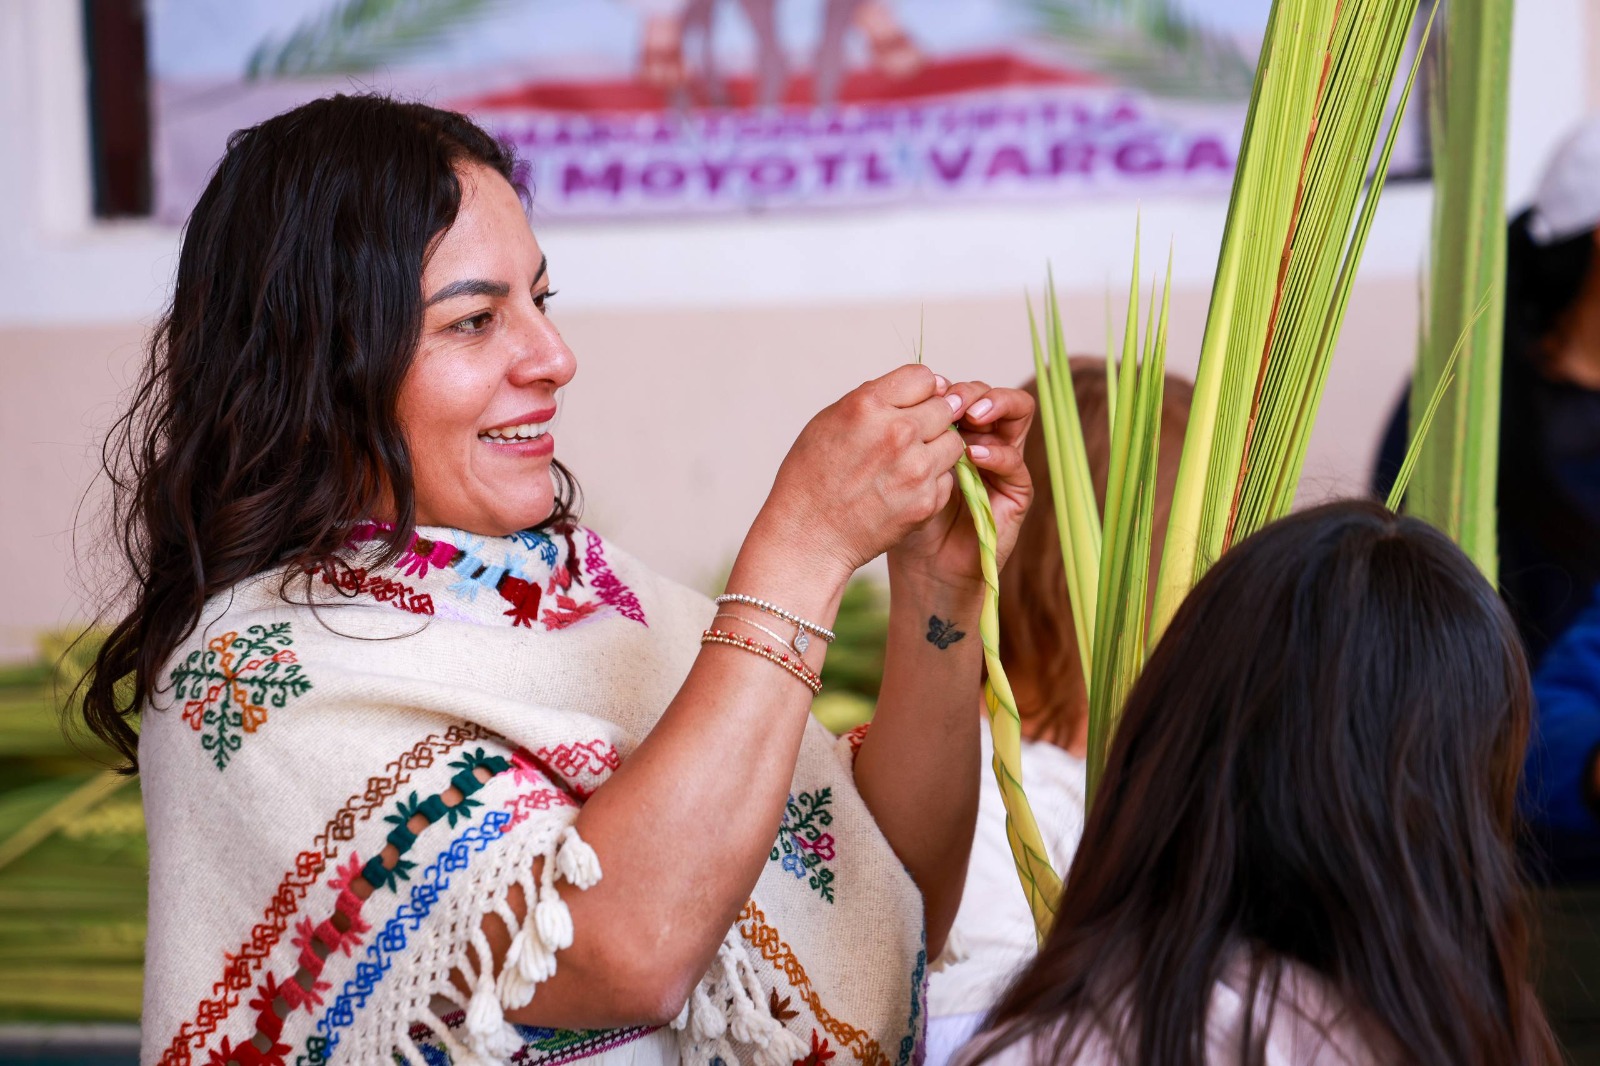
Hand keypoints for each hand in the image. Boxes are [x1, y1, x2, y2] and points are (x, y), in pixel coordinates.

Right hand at [753, 365, 969, 586]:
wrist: (807, 535)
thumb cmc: (812, 476)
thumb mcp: (829, 420)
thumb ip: (876, 399)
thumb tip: (924, 386)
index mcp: (868, 406)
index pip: (924, 377)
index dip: (921, 389)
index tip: (916, 403)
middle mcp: (897, 433)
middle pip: (945, 408)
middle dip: (932, 418)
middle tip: (912, 436)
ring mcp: (915, 469)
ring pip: (954, 443)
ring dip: (938, 448)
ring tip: (910, 462)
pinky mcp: (926, 501)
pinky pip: (948, 478)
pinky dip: (933, 481)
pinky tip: (905, 488)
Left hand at [887, 381, 1034, 588]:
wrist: (920, 567)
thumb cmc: (900, 515)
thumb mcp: (895, 465)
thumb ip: (904, 431)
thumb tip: (905, 390)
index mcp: (956, 430)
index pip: (963, 390)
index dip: (948, 386)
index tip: (925, 390)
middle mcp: (985, 440)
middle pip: (992, 394)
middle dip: (971, 391)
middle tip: (950, 400)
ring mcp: (1003, 464)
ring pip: (1017, 413)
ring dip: (994, 407)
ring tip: (969, 415)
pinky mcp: (1016, 493)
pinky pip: (1015, 462)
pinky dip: (995, 453)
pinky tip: (971, 454)